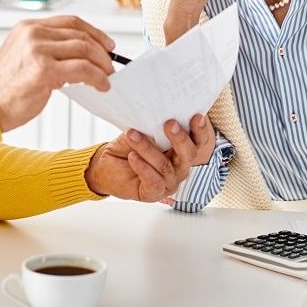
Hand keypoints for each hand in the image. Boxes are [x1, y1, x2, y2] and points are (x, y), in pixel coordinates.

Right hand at [0, 15, 114, 131]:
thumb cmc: (5, 88)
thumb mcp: (24, 57)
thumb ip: (48, 49)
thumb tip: (80, 55)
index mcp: (28, 27)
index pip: (71, 22)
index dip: (94, 32)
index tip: (107, 44)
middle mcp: (33, 34)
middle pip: (81, 35)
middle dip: (102, 51)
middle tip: (110, 66)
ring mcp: (38, 50)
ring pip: (85, 50)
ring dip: (102, 65)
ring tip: (107, 77)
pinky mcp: (44, 69)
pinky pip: (82, 69)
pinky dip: (97, 77)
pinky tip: (101, 85)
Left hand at [84, 114, 214, 200]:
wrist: (106, 164)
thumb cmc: (129, 145)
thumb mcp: (143, 131)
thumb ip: (155, 126)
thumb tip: (162, 113)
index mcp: (182, 150)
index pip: (198, 141)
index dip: (200, 130)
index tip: (196, 117)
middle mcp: (180, 167)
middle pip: (189, 155)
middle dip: (180, 138)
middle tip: (170, 123)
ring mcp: (169, 182)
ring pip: (165, 166)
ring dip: (148, 148)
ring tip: (133, 135)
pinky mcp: (154, 193)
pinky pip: (153, 181)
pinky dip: (142, 167)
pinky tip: (132, 157)